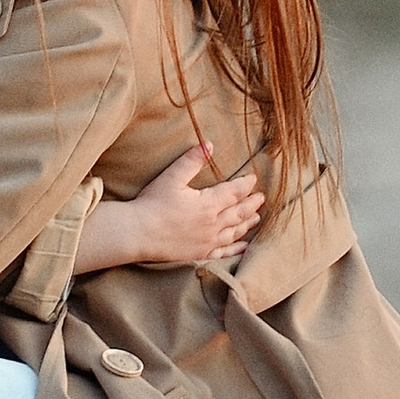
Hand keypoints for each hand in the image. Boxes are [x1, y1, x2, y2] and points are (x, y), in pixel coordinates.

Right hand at [77, 146, 266, 273]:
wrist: (138, 233)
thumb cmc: (152, 204)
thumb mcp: (172, 177)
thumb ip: (192, 160)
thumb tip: (209, 144)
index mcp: (208, 204)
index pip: (234, 192)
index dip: (246, 185)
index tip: (254, 179)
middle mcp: (213, 224)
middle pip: (239, 213)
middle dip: (251, 204)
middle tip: (262, 198)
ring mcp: (207, 242)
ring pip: (234, 232)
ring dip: (247, 224)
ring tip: (256, 218)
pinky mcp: (200, 254)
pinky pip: (224, 253)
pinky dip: (237, 249)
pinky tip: (244, 247)